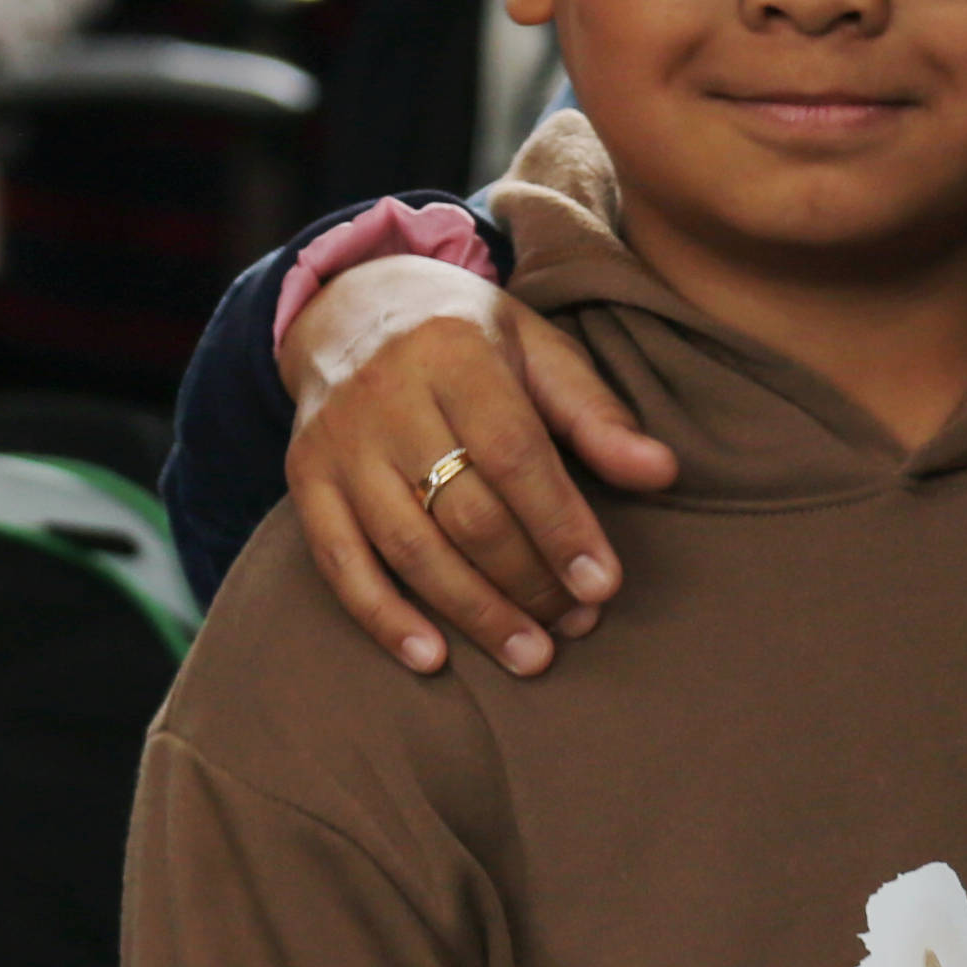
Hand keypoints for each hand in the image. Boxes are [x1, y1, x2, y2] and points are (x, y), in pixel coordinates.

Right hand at [284, 254, 679, 675]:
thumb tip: (663, 472)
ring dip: (472, 611)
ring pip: (407, 546)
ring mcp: (338, 442)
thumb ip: (595, 413)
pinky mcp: (303, 478)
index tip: (602, 585)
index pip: (514, 453)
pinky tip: (433, 658)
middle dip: (527, 580)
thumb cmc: (467, 338)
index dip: (561, 525)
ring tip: (530, 654)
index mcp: (454, 351)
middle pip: (463, 510)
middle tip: (575, 625)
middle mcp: (387, 395)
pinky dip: (383, 617)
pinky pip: (339, 561)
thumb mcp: (537, 349)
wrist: (350, 308)